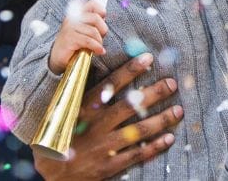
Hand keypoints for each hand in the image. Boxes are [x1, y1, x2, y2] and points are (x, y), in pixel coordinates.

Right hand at [34, 53, 183, 180]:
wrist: (48, 174)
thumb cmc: (60, 136)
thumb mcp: (65, 112)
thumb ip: (84, 93)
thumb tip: (100, 67)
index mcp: (84, 109)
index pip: (110, 84)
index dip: (130, 70)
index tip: (149, 57)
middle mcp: (95, 126)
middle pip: (130, 105)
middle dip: (154, 93)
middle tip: (172, 83)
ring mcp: (103, 146)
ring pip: (139, 130)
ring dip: (162, 119)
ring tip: (179, 110)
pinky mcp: (109, 165)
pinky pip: (136, 154)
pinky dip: (155, 146)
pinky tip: (169, 138)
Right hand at [49, 0, 106, 73]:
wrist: (57, 58)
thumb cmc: (74, 44)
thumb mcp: (85, 31)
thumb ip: (93, 23)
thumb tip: (104, 17)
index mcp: (77, 14)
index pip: (91, 4)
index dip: (100, 9)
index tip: (103, 16)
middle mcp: (72, 18)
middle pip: (95, 18)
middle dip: (103, 29)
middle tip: (102, 37)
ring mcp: (69, 28)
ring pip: (93, 31)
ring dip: (99, 41)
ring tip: (98, 47)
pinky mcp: (69, 38)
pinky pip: (88, 41)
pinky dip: (97, 47)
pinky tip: (99, 51)